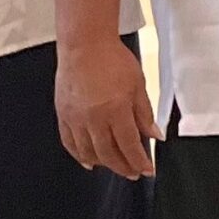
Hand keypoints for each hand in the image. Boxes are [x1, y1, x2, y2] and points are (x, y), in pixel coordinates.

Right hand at [55, 37, 156, 179]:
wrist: (84, 45)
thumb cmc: (113, 59)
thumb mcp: (138, 84)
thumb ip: (145, 113)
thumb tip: (155, 136)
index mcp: (116, 110)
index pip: (130, 145)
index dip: (139, 161)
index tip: (147, 170)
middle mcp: (94, 119)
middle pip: (108, 154)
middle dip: (123, 167)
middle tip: (132, 173)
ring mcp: (76, 118)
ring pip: (88, 152)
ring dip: (103, 163)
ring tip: (114, 166)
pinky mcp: (63, 115)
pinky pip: (70, 142)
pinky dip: (79, 155)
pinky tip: (88, 161)